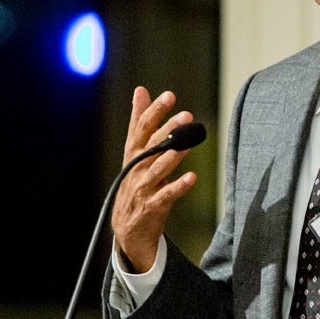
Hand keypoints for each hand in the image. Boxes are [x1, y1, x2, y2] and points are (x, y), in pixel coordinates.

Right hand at [109, 87, 196, 271]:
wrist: (127, 228)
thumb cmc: (135, 183)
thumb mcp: (135, 152)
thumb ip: (139, 122)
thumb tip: (140, 90)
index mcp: (133, 154)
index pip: (141, 128)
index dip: (153, 111)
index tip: (169, 95)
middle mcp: (136, 169)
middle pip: (151, 146)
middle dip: (167, 130)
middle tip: (186, 116)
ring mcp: (143, 188)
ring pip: (158, 169)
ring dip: (173, 156)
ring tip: (188, 143)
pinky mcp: (152, 207)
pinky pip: (166, 195)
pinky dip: (178, 186)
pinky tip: (192, 177)